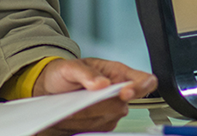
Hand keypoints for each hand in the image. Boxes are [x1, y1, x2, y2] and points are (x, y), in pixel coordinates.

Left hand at [33, 58, 157, 134]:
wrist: (51, 90)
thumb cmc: (64, 74)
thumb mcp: (69, 67)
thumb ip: (85, 72)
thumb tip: (101, 83)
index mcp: (117, 72)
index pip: (145, 81)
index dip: (140, 88)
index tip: (124, 93)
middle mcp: (119, 91)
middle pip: (123, 105)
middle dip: (100, 105)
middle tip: (79, 99)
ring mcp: (112, 109)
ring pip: (110, 119)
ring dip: (88, 115)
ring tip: (72, 106)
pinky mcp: (103, 123)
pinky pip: (100, 128)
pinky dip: (84, 124)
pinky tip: (74, 116)